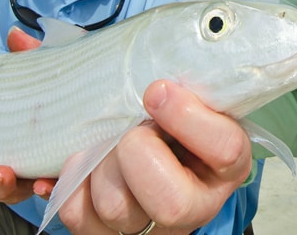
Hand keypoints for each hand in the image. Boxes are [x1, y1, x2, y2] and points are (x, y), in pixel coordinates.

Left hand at [55, 80, 253, 234]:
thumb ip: (184, 81)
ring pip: (117, 209)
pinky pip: (79, 218)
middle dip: (137, 152)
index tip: (157, 89)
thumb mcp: (188, 93)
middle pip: (171, 203)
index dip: (187, 118)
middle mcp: (195, 204)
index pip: (225, 150)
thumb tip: (158, 77)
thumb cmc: (167, 111)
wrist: (146, 136)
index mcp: (225, 164)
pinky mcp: (108, 234)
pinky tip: (83, 161)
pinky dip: (71, 182)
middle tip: (131, 127)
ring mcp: (151, 226)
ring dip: (100, 164)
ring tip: (106, 142)